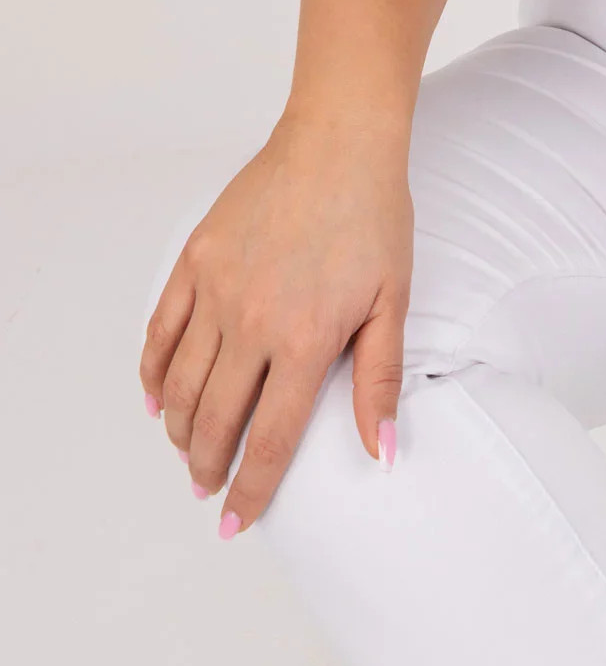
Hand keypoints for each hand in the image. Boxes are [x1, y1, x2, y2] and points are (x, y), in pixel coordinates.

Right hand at [139, 113, 413, 535]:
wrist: (339, 142)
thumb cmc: (375, 217)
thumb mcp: (394, 301)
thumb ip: (381, 380)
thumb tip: (383, 452)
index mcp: (306, 341)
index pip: (271, 440)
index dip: (251, 491)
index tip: (236, 523)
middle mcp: (253, 322)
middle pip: (216, 420)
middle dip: (208, 467)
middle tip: (208, 488)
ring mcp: (217, 290)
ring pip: (180, 383)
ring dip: (179, 427)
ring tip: (188, 450)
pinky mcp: (195, 260)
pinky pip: (161, 330)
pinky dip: (153, 371)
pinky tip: (157, 396)